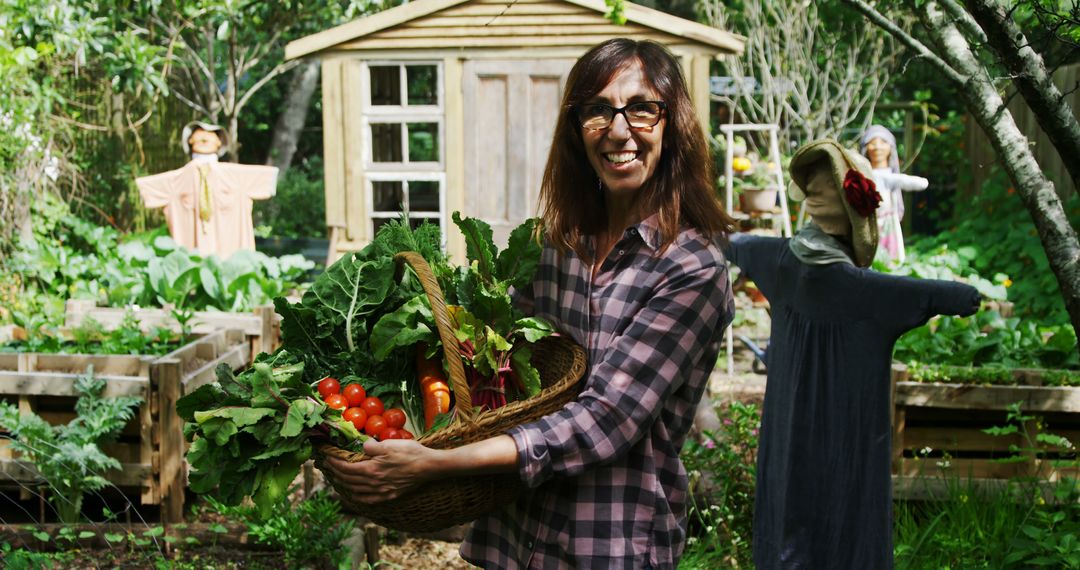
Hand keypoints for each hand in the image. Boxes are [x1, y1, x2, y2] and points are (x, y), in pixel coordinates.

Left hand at [321, 438, 438, 504]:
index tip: (327, 458)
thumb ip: (370, 446)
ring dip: (345, 485)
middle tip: (330, 467)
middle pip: (349, 480)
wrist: (429, 466)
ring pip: (357, 491)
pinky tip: (356, 494)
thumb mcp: (388, 444)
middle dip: (337, 473)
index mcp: (371, 470)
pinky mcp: (390, 495)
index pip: (346, 468)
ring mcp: (382, 491)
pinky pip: (368, 499)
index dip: (335, 463)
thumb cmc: (410, 453)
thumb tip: (361, 447)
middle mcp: (374, 483)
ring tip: (339, 479)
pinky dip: (358, 497)